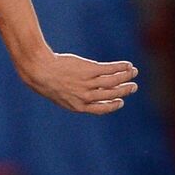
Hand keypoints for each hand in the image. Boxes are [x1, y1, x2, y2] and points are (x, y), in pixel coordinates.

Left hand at [19, 50, 137, 114]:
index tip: (120, 102)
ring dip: (126, 77)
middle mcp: (86, 97)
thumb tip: (84, 95)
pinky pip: (110, 69)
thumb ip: (73, 97)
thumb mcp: (60, 95)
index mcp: (78, 107)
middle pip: (111, 95)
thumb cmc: (47, 82)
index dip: (113, 106)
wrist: (40, 71)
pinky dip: (121, 67)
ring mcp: (88, 83)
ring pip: (113, 82)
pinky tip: (127, 65)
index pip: (101, 109)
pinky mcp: (90, 70)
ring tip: (133, 73)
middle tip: (133, 87)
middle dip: (124, 91)